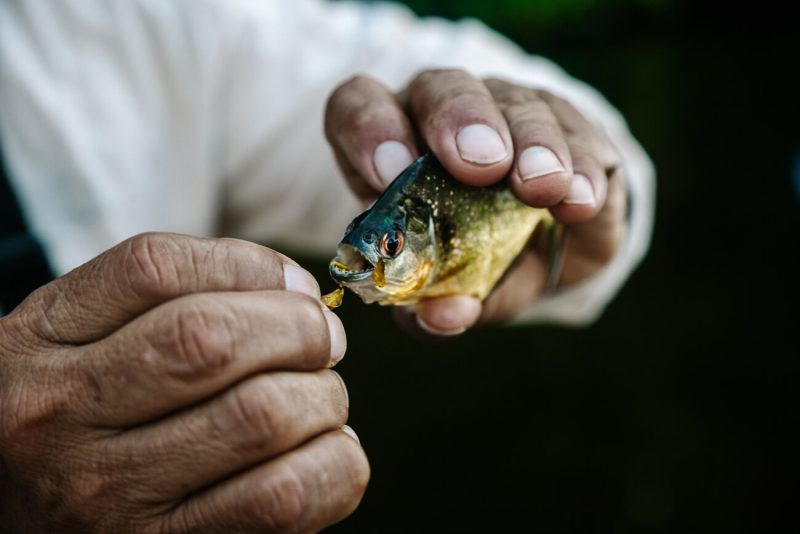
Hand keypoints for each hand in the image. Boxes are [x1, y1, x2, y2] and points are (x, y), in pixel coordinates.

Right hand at [0, 233, 368, 531]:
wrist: (17, 508)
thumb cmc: (76, 408)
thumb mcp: (82, 334)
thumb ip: (175, 294)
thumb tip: (298, 292)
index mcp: (43, 340)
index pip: (156, 269)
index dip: (252, 266)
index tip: (294, 286)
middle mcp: (63, 415)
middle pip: (214, 341)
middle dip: (302, 330)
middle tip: (323, 341)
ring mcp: (110, 494)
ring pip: (261, 416)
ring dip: (322, 396)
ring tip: (319, 397)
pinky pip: (282, 498)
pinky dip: (333, 461)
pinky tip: (323, 449)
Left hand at [325, 69, 625, 333]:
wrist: (543, 251)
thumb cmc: (471, 261)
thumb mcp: (450, 288)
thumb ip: (435, 305)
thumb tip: (442, 316)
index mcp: (391, 145)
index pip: (360, 105)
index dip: (368, 129)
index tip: (389, 172)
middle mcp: (443, 112)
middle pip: (439, 87)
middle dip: (458, 120)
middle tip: (480, 166)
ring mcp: (508, 108)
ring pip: (513, 100)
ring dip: (530, 141)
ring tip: (541, 186)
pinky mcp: (568, 122)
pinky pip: (576, 129)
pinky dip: (581, 164)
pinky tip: (580, 200)